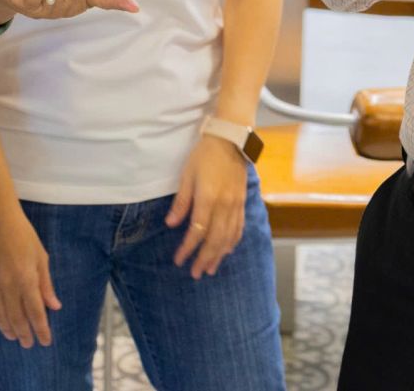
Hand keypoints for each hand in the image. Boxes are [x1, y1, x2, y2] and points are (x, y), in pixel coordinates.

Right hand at [0, 206, 61, 347]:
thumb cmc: (23, 235)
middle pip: (16, 319)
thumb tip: (54, 306)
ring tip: (13, 336)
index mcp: (26, 279)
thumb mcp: (41, 257)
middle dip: (24, 334)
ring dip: (7, 328)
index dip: (41, 330)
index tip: (45, 341)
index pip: (35, 313)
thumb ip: (46, 284)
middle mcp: (7, 285)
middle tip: (28, 344)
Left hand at [167, 134, 249, 278]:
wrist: (230, 140)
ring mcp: (236, 205)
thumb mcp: (187, 175)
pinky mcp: (242, 203)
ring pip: (228, 238)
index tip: (179, 260)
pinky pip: (239, 228)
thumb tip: (171, 223)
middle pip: (215, 239)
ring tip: (209, 269)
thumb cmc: (205, 155)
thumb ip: (181, 201)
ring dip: (218, 255)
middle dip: (204, 258)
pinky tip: (226, 251)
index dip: (187, 248)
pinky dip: (232, 243)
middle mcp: (224, 205)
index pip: (197, 231)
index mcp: (208, 198)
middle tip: (195, 273)